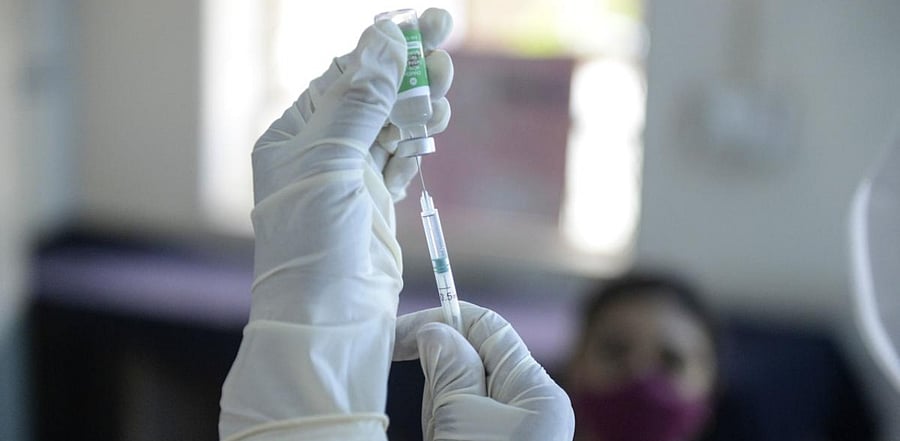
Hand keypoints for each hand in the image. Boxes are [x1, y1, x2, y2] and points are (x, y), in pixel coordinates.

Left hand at [220, 10, 453, 439]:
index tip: (422, 24)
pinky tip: (431, 127)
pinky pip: (399, 160)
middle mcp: (319, 154)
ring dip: (418, 109)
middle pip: (371, 98)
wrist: (327, 321)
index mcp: (293, 136)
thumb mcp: (331, 162)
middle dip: (408, 73)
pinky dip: (416, 144)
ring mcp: (349, 180)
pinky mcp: (375, 205)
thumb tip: (384, 39)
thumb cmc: (313, 243)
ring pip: (390, 128)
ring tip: (444, 96)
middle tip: (447, 46)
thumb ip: (361, 101)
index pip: (342, 77)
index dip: (382, 49)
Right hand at [394, 302, 574, 440]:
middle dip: (440, 376)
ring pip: (465, 395)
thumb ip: (449, 368)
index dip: (442, 319)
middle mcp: (535, 406)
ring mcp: (519, 429)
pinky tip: (444, 439)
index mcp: (537, 389)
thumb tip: (437, 330)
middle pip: (474, 361)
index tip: (397, 331)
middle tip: (432, 417)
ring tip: (442, 438)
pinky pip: (466, 421)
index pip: (488, 328)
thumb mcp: (459, 417)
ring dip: (440, 409)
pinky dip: (447, 426)